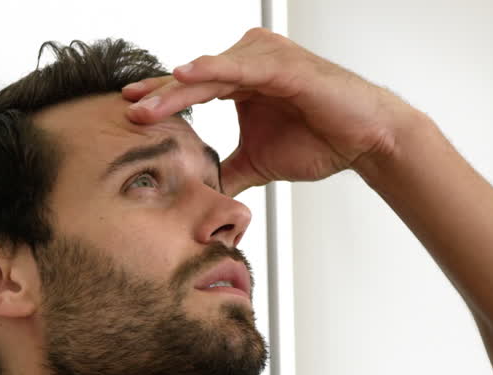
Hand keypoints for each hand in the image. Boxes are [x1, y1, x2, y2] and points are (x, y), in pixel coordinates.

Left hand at [122, 28, 421, 195]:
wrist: (366, 141)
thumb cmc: (321, 141)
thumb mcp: (258, 162)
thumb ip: (227, 172)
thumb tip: (200, 197)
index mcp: (242, 80)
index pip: (192, 88)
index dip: (161, 101)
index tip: (128, 113)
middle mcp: (251, 61)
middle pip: (194, 79)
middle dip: (159, 96)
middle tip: (126, 110)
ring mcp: (266, 59)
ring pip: (211, 73)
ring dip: (177, 90)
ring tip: (145, 105)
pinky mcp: (283, 65)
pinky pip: (240, 67)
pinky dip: (212, 71)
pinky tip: (185, 75)